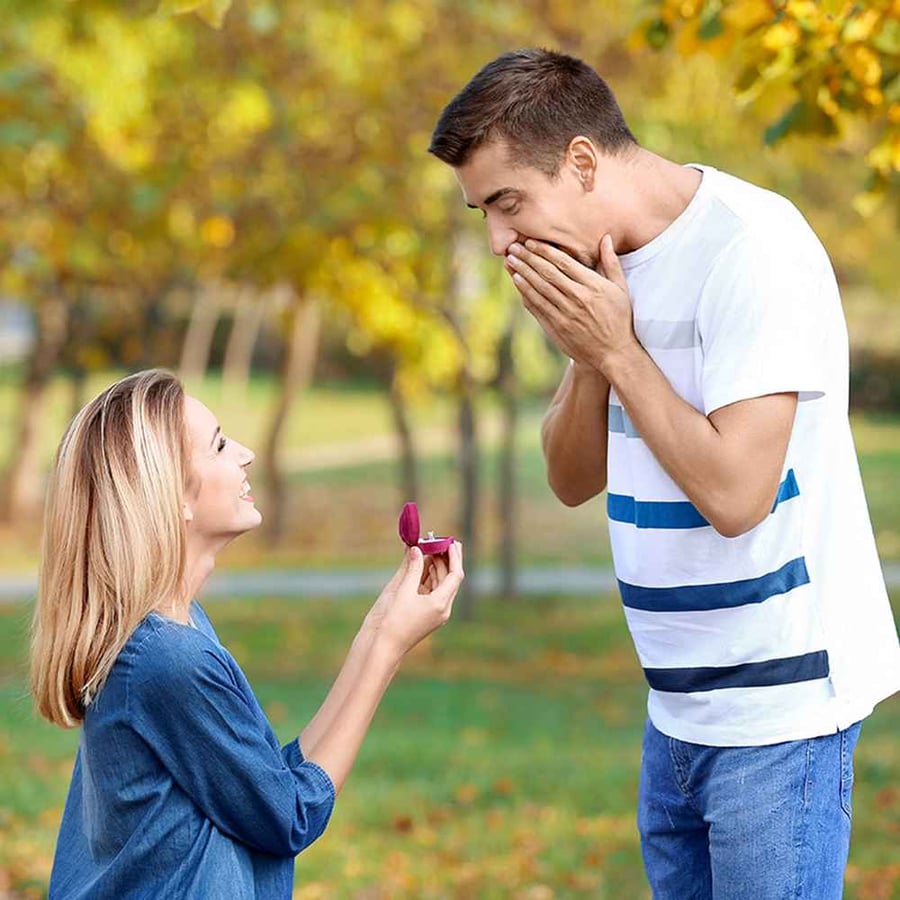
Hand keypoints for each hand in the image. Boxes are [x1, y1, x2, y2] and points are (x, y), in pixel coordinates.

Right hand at [375, 542, 463, 659]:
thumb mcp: (402, 590)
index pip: (455, 575)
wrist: (381, 647)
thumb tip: (417, 549)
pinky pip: (430, 591)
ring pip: (439, 584)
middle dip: (444, 559)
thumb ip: (412, 568)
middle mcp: (441, 609)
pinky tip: (420, 563)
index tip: (450, 541)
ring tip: (427, 548)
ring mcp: (434, 612)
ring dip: (435, 566)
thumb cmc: (392, 620)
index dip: (454, 557)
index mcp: (441, 604)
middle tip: (437, 540)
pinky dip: (426, 576)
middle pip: (449, 578)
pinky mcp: (424, 613)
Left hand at [505, 234, 636, 372]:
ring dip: (522, 273)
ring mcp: (565, 314)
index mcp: (593, 286)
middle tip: (513, 248)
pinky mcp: (556, 327)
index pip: (564, 263)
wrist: (612, 352)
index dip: (544, 251)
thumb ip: (611, 262)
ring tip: (510, 261)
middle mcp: (577, 298)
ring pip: (539, 289)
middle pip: (547, 273)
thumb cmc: (618, 318)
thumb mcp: (621, 289)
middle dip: (528, 259)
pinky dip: (526, 293)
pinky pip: (537, 306)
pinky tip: (517, 281)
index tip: (530, 242)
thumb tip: (606, 238)